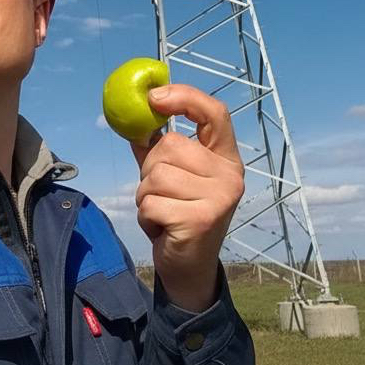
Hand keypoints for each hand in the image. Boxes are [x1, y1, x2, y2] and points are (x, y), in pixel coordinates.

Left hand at [130, 84, 244, 311]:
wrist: (188, 268)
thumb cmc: (177, 214)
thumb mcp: (169, 177)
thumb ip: (156, 147)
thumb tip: (135, 116)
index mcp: (226, 158)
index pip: (215, 113)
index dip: (185, 97)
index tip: (154, 96)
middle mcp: (230, 175)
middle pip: (170, 146)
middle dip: (150, 170)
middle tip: (161, 195)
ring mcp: (219, 198)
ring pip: (156, 175)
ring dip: (146, 196)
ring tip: (162, 213)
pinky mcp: (200, 220)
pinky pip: (151, 202)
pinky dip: (146, 216)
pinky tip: (162, 228)